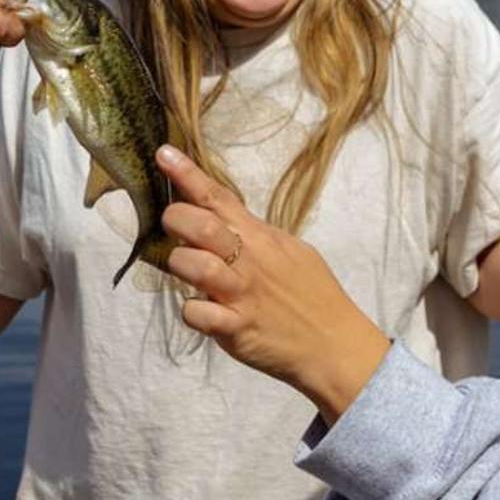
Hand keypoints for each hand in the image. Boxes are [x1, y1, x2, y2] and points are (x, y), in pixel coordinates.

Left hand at [157, 146, 389, 420]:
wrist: (336, 345)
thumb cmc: (313, 295)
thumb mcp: (291, 251)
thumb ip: (255, 234)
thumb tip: (224, 219)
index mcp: (260, 237)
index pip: (219, 197)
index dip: (188, 174)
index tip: (163, 154)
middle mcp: (248, 260)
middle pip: (200, 224)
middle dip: (176, 219)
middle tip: (175, 228)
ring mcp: (241, 294)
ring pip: (195, 265)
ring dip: (181, 264)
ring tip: (188, 272)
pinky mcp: (237, 328)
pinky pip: (198, 314)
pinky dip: (192, 311)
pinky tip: (202, 312)